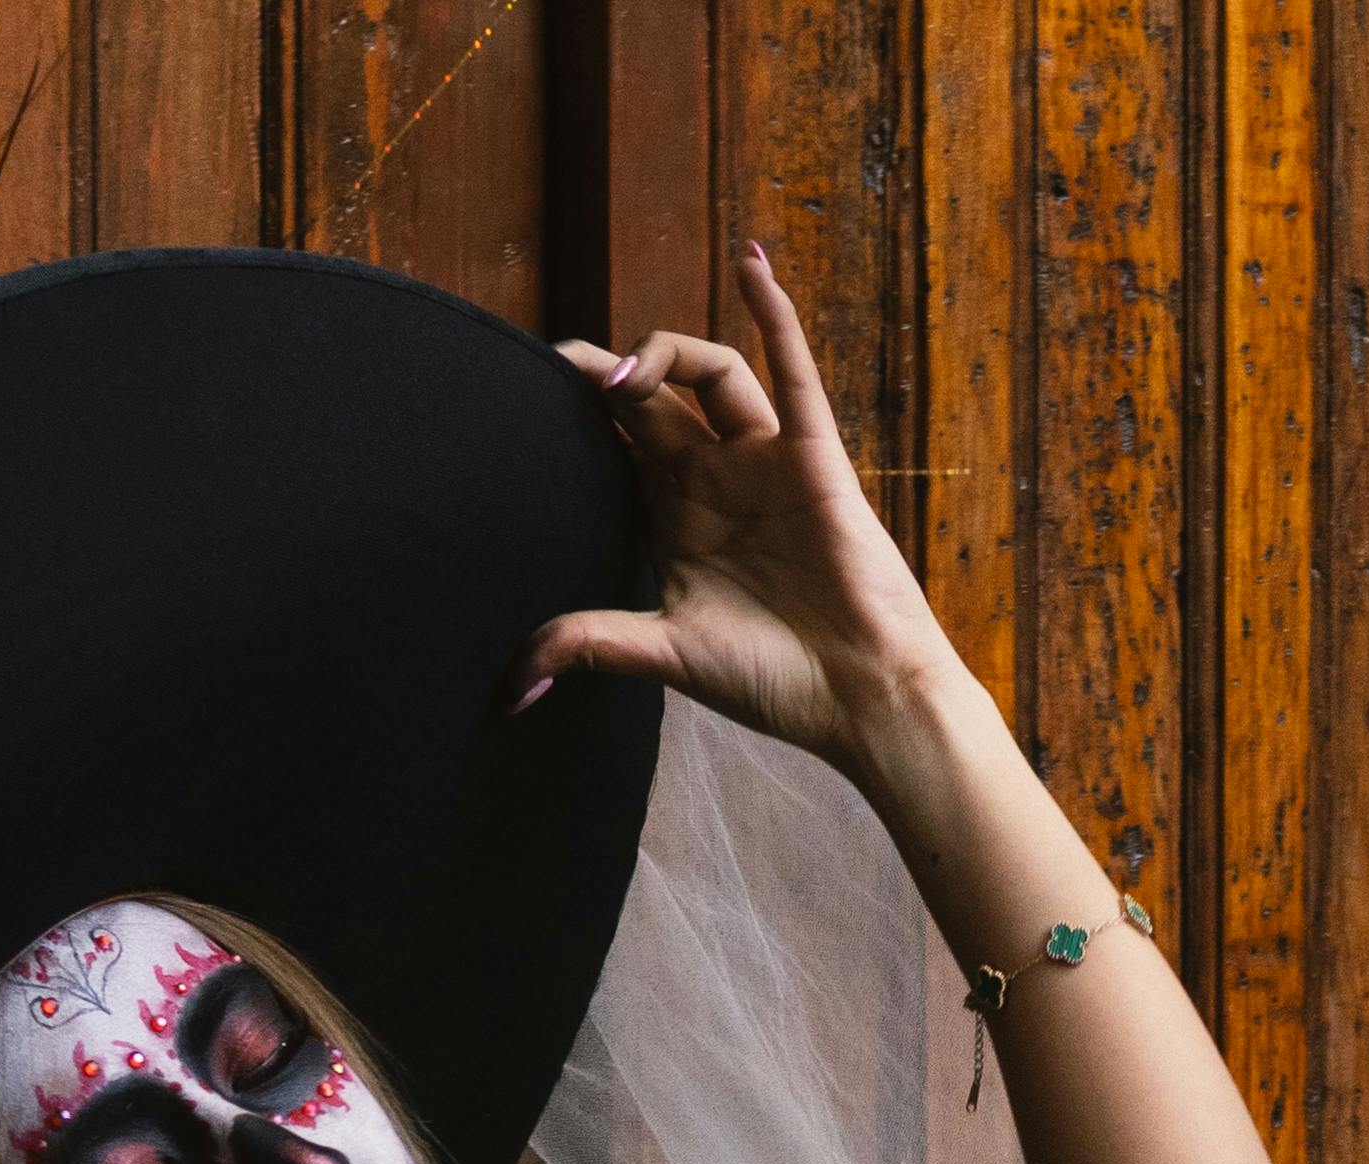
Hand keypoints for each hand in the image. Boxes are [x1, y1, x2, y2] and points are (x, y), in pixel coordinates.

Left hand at [524, 246, 970, 780]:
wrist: (860, 699)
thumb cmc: (776, 681)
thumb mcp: (665, 654)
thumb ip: (590, 644)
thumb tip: (508, 684)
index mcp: (678, 520)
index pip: (618, 443)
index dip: (579, 412)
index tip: (524, 395)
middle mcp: (718, 480)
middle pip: (652, 398)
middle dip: (606, 374)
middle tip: (559, 364)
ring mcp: (765, 463)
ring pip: (711, 373)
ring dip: (665, 351)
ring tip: (625, 375)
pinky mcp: (813, 454)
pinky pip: (793, 371)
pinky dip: (774, 313)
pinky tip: (749, 260)